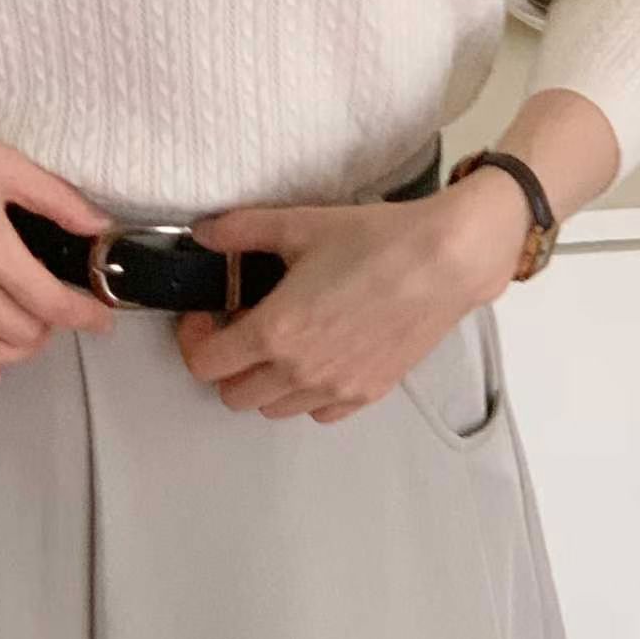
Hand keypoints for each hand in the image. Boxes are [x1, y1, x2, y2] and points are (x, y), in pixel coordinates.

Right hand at [0, 34, 117, 383]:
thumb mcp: (5, 161)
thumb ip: (57, 199)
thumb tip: (101, 227)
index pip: (51, 304)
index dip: (85, 316)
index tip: (102, 317)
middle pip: (21, 332)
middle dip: (53, 328)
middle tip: (62, 310)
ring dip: (16, 352)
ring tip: (32, 334)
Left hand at [172, 170, 531, 421]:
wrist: (446, 260)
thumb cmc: (376, 240)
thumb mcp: (298, 225)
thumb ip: (241, 231)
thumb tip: (204, 232)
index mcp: (273, 333)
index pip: (204, 364)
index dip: (194, 340)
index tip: (206, 315)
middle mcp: (300, 372)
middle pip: (233, 395)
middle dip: (226, 363)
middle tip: (240, 327)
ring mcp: (336, 389)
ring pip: (273, 409)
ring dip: (263, 382)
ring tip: (281, 341)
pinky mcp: (369, 393)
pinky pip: (319, 413)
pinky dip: (306, 394)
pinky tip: (318, 357)